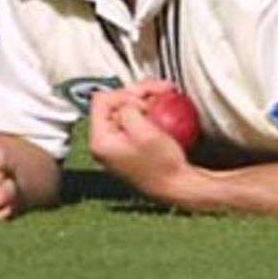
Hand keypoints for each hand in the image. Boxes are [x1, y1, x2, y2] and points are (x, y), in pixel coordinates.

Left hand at [88, 79, 194, 200]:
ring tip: (166, 93)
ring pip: (127, 108)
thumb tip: (125, 102)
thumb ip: (128, 110)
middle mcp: (105, 142)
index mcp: (100, 140)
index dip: (125, 94)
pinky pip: (137, 119)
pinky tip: (166, 105)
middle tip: (160, 90)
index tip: (143, 102)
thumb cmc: (162, 166)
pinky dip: (151, 110)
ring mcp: (118, 144)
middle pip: (115, 102)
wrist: (177, 188)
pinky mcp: (131, 145)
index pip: (102, 100)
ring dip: (147, 97)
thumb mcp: (144, 132)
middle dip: (138, 92)